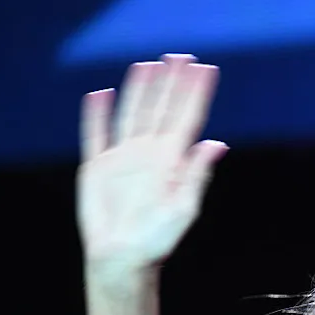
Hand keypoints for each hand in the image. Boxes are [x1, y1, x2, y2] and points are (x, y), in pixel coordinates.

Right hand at [77, 53, 226, 269]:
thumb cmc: (158, 240)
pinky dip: (96, 115)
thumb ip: (197, 174)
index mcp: (173, 160)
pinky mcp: (97, 168)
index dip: (197, 92)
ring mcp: (123, 158)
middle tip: (180, 55)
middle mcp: (150, 154)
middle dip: (171, 83)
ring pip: (132, 114)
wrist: (122, 259)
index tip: (207, 68)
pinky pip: (96, 134)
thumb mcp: (183, 208)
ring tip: (148, 65)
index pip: (188, 117)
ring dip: (139, 90)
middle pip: (161, 109)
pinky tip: (101, 94)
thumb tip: (218, 142)